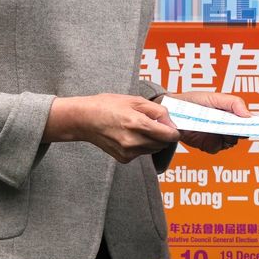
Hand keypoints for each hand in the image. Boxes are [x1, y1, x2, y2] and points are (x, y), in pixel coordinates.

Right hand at [45, 93, 181, 162]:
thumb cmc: (108, 106)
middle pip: (163, 144)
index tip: (172, 126)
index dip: (174, 131)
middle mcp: (133, 141)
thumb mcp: (135, 100)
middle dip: (163, 135)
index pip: (168, 135)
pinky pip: (142, 153)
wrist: (85, 119)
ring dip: (153, 141)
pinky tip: (131, 135)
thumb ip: (158, 111)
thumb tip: (172, 122)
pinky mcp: (124, 158)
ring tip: (139, 128)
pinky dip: (142, 146)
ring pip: (153, 149)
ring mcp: (128, 152)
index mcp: (137, 124)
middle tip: (154, 124)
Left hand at [168, 91, 250, 153]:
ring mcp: (218, 136)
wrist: (171, 112)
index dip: (257, 124)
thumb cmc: (193, 101)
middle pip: (242, 133)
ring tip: (214, 129)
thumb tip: (248, 115)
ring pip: (231, 142)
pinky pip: (216, 149)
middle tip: (232, 128)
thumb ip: (233, 103)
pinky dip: (212, 144)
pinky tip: (204, 136)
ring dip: (225, 138)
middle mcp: (227, 125)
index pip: (249, 120)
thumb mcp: (214, 97)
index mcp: (232, 112)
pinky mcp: (208, 145)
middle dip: (239, 132)